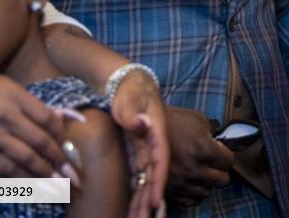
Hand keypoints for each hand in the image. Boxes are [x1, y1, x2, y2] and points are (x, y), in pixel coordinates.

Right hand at [0, 73, 68, 177]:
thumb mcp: (11, 88)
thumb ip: (34, 104)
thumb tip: (61, 120)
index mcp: (16, 98)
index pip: (47, 118)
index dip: (61, 134)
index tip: (67, 144)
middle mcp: (6, 117)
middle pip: (39, 140)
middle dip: (58, 158)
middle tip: (71, 171)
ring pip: (25, 158)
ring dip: (45, 171)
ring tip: (58, 181)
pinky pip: (7, 168)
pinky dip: (24, 177)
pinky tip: (36, 182)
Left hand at [110, 70, 168, 216]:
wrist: (129, 83)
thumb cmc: (131, 90)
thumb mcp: (131, 98)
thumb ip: (133, 113)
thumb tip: (142, 125)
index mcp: (156, 133)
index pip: (159, 161)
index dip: (157, 182)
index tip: (154, 202)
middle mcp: (153, 145)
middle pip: (153, 177)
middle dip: (148, 201)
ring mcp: (145, 151)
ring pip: (145, 180)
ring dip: (141, 201)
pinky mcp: (137, 154)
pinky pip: (137, 176)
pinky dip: (136, 192)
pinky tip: (134, 207)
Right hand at [164, 107, 232, 207]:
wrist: (144, 130)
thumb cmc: (172, 121)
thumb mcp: (198, 119)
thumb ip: (214, 135)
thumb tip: (221, 145)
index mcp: (203, 149)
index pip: (228, 161)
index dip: (225, 154)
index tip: (220, 152)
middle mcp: (193, 169)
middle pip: (222, 180)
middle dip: (219, 170)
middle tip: (212, 163)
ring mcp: (181, 183)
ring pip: (206, 192)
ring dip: (205, 182)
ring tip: (198, 170)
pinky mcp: (170, 191)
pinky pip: (190, 200)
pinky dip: (192, 192)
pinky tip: (189, 180)